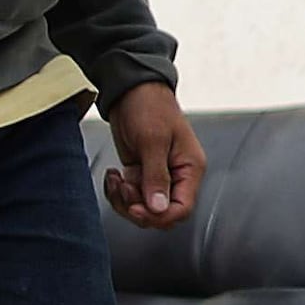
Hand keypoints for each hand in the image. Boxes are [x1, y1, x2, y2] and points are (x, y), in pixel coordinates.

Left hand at [101, 83, 203, 229]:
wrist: (131, 89)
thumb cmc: (150, 106)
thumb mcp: (153, 140)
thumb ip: (156, 177)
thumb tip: (158, 208)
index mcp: (190, 168)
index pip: (182, 208)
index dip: (160, 215)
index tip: (138, 208)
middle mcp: (176, 176)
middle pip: (161, 213)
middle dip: (138, 208)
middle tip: (125, 190)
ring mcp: (157, 175)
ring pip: (143, 208)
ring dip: (125, 200)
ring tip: (117, 180)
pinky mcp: (140, 173)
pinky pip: (131, 196)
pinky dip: (118, 192)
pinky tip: (114, 176)